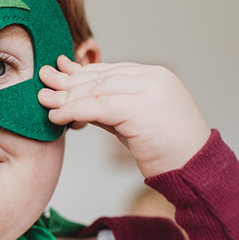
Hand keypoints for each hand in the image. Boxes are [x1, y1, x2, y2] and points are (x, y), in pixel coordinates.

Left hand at [38, 55, 210, 177]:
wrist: (195, 169)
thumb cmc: (165, 149)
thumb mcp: (131, 120)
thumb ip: (106, 105)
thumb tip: (71, 98)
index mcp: (154, 76)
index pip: (109, 70)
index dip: (80, 71)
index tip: (59, 70)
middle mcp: (153, 78)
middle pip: (99, 78)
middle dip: (68, 81)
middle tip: (43, 82)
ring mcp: (149, 91)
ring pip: (95, 90)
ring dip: (66, 97)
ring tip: (44, 101)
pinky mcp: (141, 110)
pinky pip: (97, 107)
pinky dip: (72, 111)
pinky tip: (57, 117)